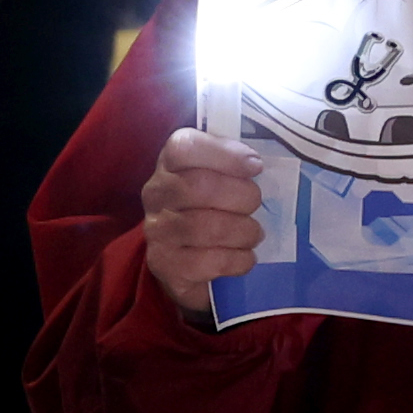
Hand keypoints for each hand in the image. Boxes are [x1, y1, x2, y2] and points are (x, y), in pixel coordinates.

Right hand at [136, 126, 266, 319]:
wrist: (185, 261)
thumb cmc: (210, 209)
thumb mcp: (218, 177)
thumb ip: (233, 164)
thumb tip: (255, 163)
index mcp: (170, 163)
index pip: (184, 147)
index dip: (224, 154)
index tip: (255, 166)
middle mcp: (156, 193)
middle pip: (199, 186)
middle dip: (241, 196)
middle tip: (256, 205)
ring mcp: (157, 231)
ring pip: (205, 227)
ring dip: (243, 231)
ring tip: (254, 234)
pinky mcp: (165, 265)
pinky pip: (208, 261)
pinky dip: (237, 260)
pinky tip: (245, 257)